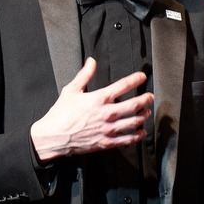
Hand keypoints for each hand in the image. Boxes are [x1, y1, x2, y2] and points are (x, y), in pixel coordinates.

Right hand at [30, 58, 152, 161]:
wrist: (53, 136)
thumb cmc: (60, 114)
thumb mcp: (71, 90)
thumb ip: (84, 75)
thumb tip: (91, 61)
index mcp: (99, 98)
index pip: (123, 85)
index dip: (135, 79)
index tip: (142, 77)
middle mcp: (107, 113)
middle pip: (134, 105)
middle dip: (145, 99)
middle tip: (150, 97)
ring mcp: (108, 129)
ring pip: (133, 122)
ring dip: (143, 116)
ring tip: (147, 112)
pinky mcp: (106, 142)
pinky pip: (127, 139)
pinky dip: (137, 136)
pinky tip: (141, 132)